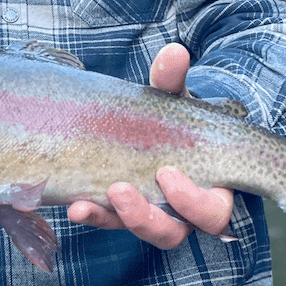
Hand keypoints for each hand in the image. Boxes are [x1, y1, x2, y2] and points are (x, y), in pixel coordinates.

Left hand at [66, 43, 234, 248]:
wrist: (154, 123)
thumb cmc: (176, 115)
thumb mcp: (175, 97)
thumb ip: (172, 80)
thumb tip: (174, 52)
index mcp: (211, 188)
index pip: (212, 213)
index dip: (192, 202)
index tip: (165, 174)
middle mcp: (184, 211)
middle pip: (173, 232)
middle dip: (146, 217)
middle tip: (119, 190)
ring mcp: (153, 215)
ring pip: (138, 232)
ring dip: (111, 219)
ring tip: (81, 206)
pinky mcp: (123, 215)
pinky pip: (109, 221)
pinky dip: (92, 214)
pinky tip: (73, 205)